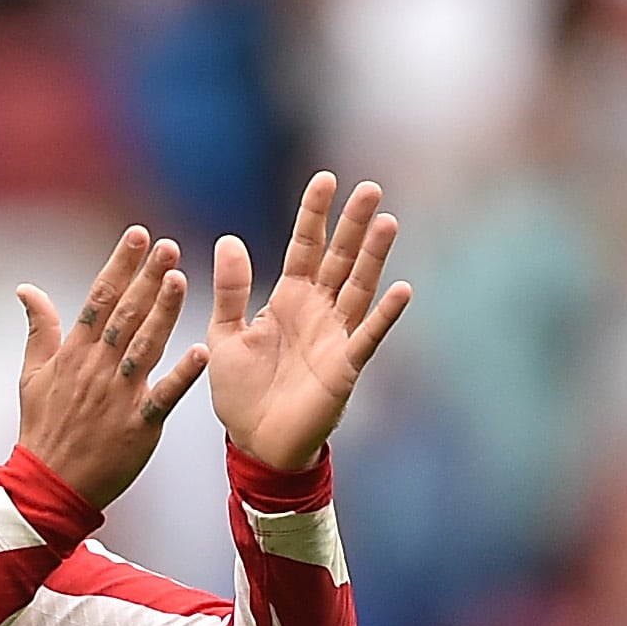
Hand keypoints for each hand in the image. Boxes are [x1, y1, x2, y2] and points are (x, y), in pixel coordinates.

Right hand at [12, 226, 212, 514]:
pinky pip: (163, 397)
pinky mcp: (138, 426)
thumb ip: (39, 329)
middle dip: (146, 279)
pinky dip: (181, 376)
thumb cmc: (43, 429)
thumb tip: (26, 289)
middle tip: (168, 247)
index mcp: (73, 354)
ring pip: (144, 346)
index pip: (98, 299)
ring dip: (163, 313)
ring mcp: (118, 397)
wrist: (50, 485)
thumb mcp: (31, 376)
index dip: (119, 265)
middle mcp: (97, 369)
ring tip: (181, 279)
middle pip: (125, 315)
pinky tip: (201, 351)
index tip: (138, 236)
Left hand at [205, 175, 411, 471]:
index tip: (324, 180)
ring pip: (358, 287)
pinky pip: (367, 336)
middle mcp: (317, 311)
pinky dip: (384, 315)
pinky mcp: (344, 366)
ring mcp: (334, 336)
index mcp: (287, 299)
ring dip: (374, 257)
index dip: (314, 216)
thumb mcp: (224, 336)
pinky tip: (402, 289)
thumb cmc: (240, 394)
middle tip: (369, 188)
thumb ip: (231, 290)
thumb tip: (229, 240)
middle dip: (353, 224)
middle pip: (339, 258)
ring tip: (387, 221)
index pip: (304, 247)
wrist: (254, 445)